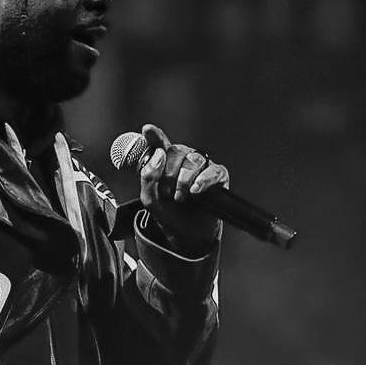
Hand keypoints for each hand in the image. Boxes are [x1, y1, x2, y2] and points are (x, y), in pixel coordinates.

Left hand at [138, 122, 228, 255]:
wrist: (186, 234)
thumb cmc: (168, 213)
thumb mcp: (149, 199)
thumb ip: (148, 176)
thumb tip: (159, 154)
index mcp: (165, 160)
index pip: (158, 143)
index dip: (154, 136)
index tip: (147, 130)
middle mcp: (183, 158)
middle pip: (175, 152)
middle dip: (168, 175)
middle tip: (167, 193)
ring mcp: (201, 166)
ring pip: (192, 161)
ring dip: (183, 181)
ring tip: (180, 198)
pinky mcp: (217, 176)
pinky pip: (212, 171)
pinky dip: (202, 181)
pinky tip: (195, 191)